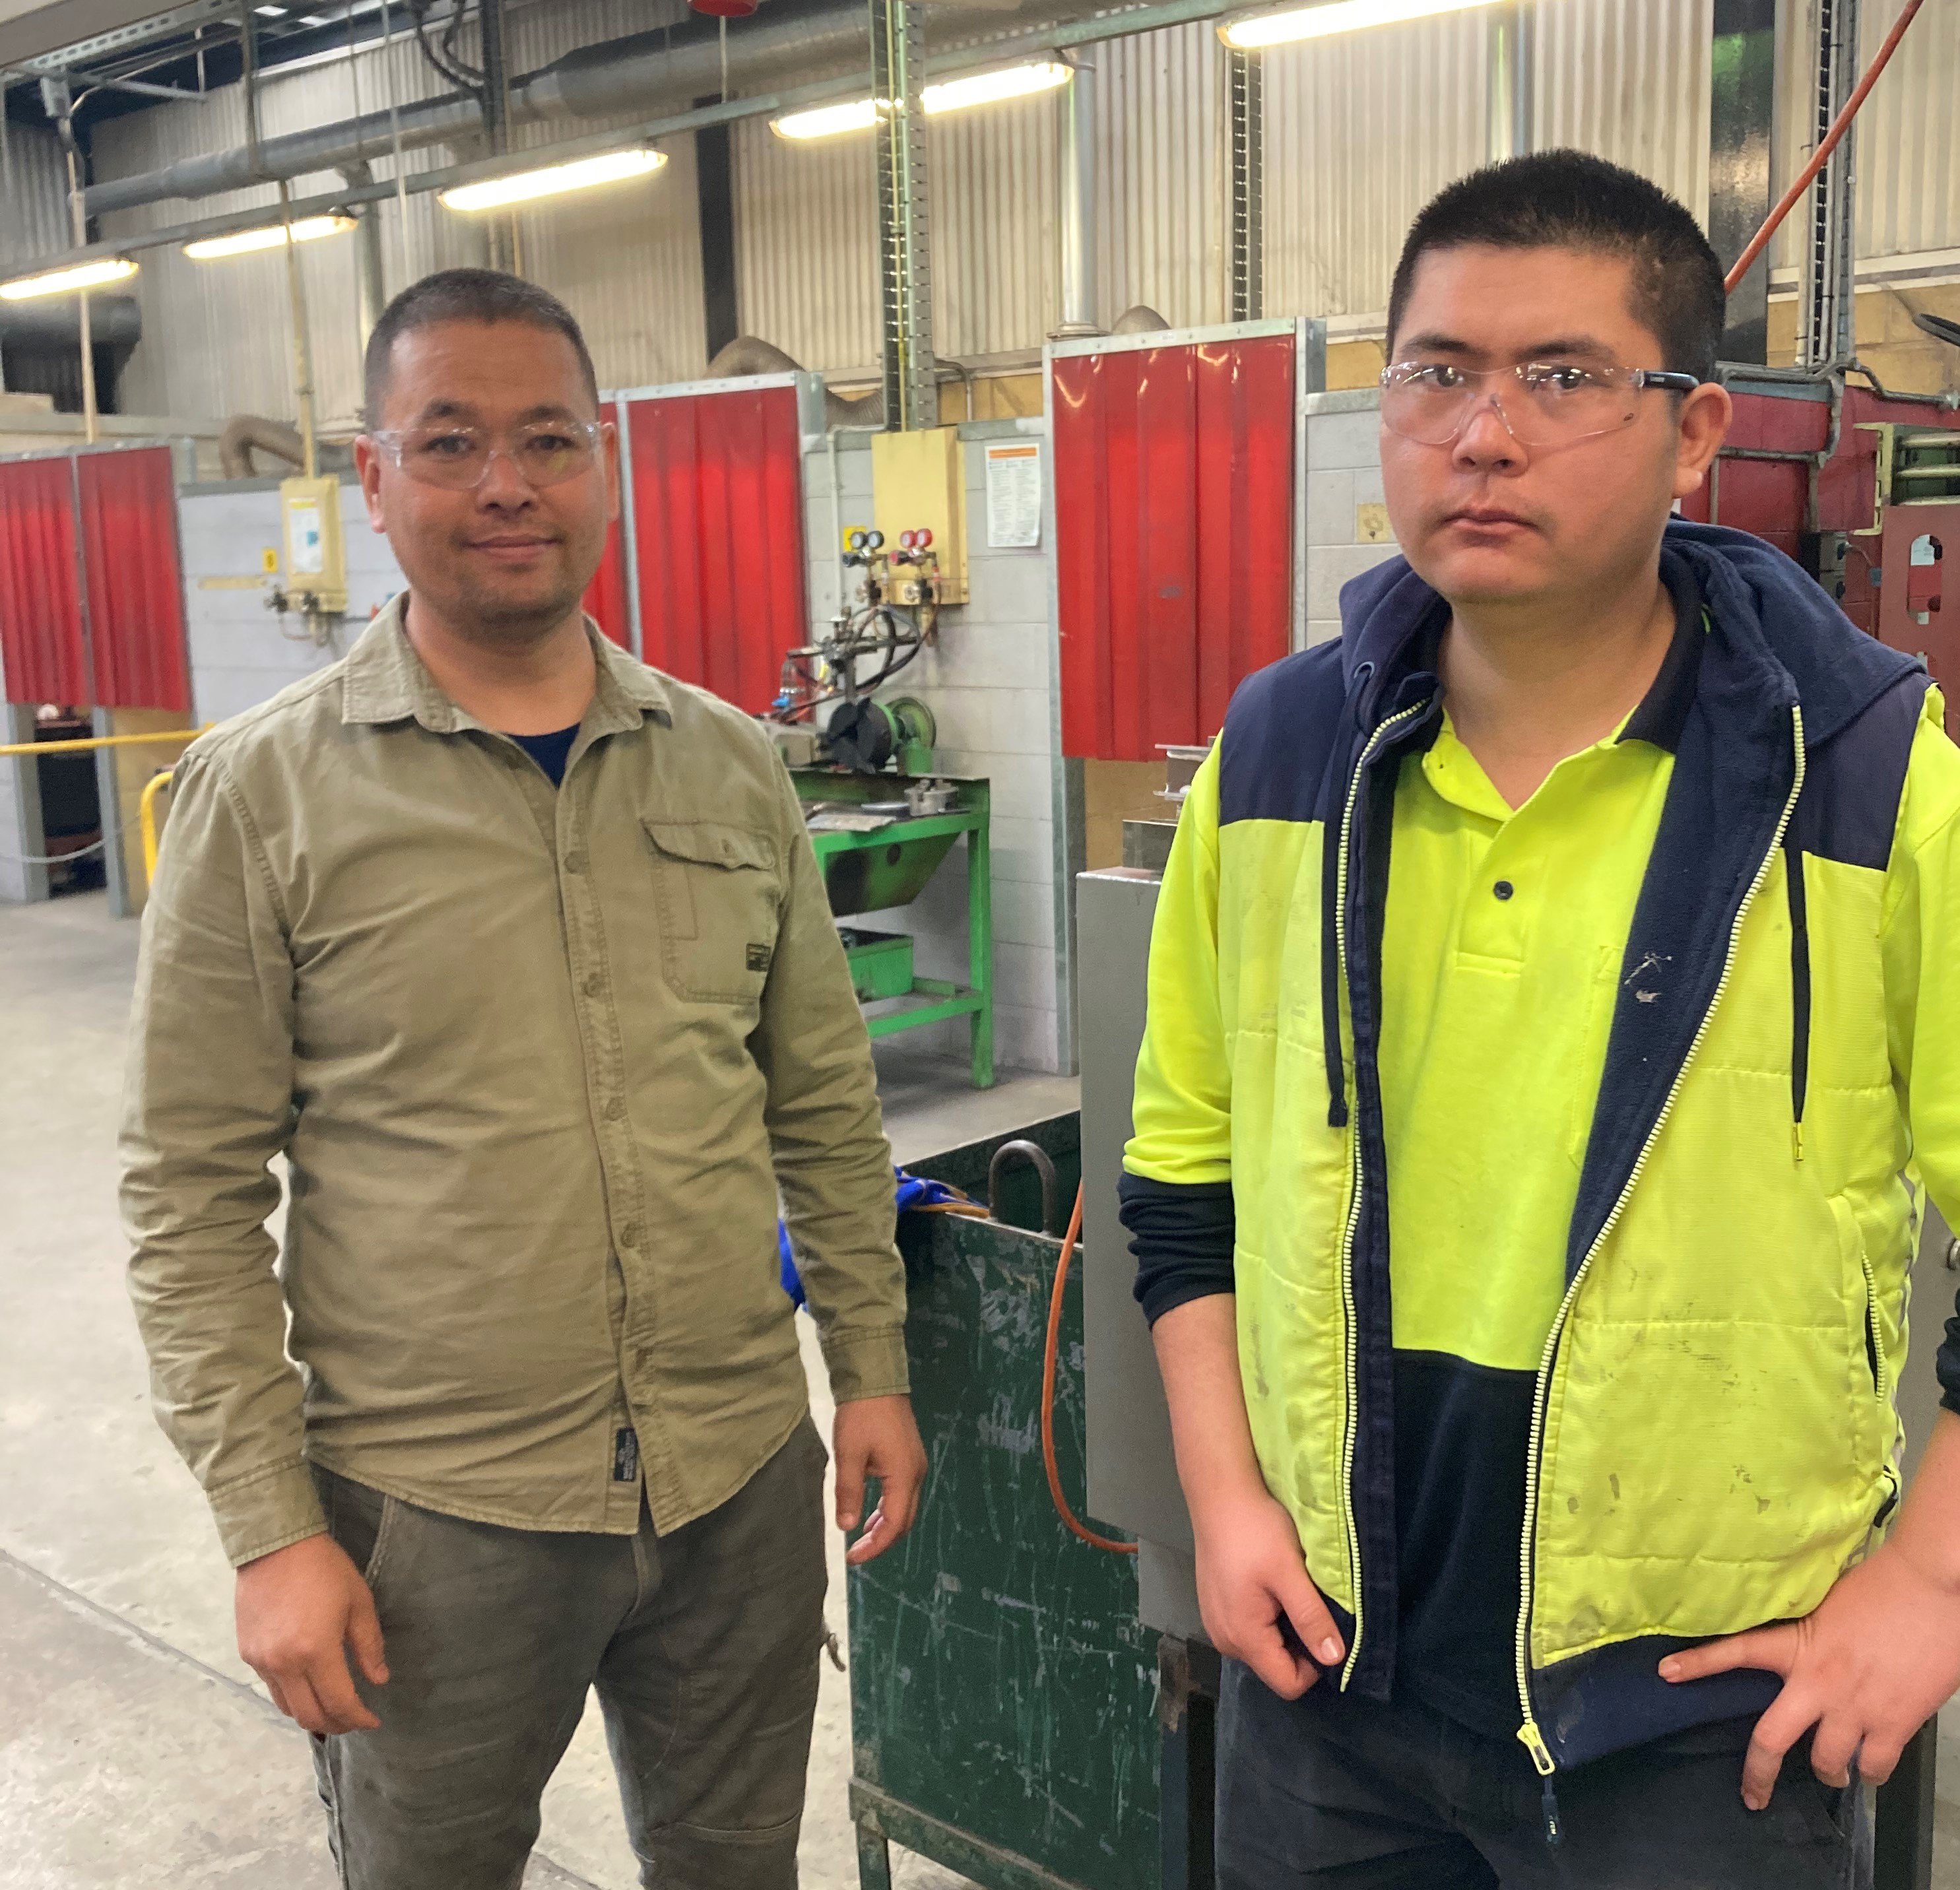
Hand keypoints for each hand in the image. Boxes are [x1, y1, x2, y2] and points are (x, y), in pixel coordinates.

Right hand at [236, 1532, 388, 1734]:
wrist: (275, 1545)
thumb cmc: (325, 1568)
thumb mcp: (358, 1601)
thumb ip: (368, 1646)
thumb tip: (378, 1681)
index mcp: (316, 1651)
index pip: (339, 1703)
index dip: (358, 1719)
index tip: (373, 1722)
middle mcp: (284, 1664)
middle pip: (309, 1716)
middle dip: (336, 1725)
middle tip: (354, 1720)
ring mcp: (261, 1661)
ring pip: (287, 1707)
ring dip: (312, 1714)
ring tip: (332, 1707)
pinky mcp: (247, 1654)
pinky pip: (271, 1688)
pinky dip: (292, 1696)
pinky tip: (307, 1685)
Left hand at [833, 1394, 927, 1566]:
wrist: (876, 1379)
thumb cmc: (861, 1416)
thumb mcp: (849, 1455)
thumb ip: (849, 1493)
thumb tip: (846, 1527)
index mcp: (903, 1476)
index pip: (893, 1525)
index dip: (874, 1547)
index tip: (851, 1558)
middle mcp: (916, 1473)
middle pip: (904, 1520)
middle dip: (881, 1540)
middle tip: (855, 1552)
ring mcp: (915, 1464)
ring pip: (905, 1507)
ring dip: (885, 1525)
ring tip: (860, 1536)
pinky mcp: (909, 1456)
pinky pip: (903, 1493)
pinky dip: (887, 1508)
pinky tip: (870, 1510)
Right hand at [1191, 1482, 1345, 1699]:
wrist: (1218, 1494)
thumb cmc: (1255, 1531)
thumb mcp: (1291, 1573)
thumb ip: (1311, 1618)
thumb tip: (1336, 1659)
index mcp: (1243, 1637)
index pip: (1288, 1684)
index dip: (1315, 1665)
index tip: (1325, 1627)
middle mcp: (1224, 1640)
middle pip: (1275, 1666)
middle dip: (1299, 1643)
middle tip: (1307, 1600)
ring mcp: (1215, 1623)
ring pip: (1263, 1647)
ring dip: (1283, 1627)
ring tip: (1287, 1588)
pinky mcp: (1214, 1607)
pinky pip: (1249, 1629)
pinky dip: (1265, 1615)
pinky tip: (1267, 1582)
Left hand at [1659, 1536, 1959, 1808]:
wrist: (1931, 1587)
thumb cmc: (1882, 1585)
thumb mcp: (1827, 1602)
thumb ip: (1808, 1630)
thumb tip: (1799, 1643)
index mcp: (1797, 1644)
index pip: (1735, 1652)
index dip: (1699, 1664)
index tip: (1666, 1674)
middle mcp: (1818, 1682)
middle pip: (1771, 1740)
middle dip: (1757, 1774)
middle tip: (1752, 1796)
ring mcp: (1855, 1708)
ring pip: (1825, 1763)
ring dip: (1827, 1771)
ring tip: (1830, 1772)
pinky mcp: (1894, 1723)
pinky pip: (1873, 1767)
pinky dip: (1870, 1773)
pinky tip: (1869, 1767)